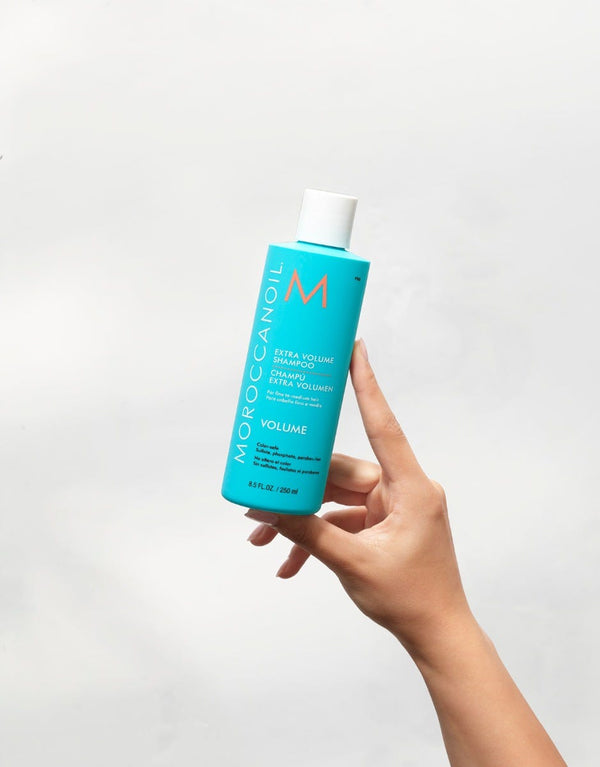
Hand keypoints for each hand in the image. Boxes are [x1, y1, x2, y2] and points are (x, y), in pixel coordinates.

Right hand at [246, 339, 473, 658]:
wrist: (436, 634)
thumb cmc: (410, 599)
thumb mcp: (354, 565)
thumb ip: (309, 535)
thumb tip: (269, 511)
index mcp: (410, 488)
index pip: (383, 426)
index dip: (366, 386)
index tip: (355, 349)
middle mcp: (402, 490)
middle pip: (340, 473)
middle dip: (297, 489)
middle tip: (256, 503)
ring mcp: (392, 508)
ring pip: (335, 499)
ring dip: (300, 518)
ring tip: (260, 539)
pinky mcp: (383, 526)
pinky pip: (343, 522)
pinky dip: (317, 538)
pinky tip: (288, 564)